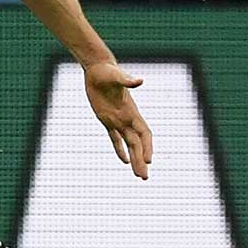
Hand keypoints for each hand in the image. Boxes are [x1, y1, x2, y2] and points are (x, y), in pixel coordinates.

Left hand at [82, 60, 149, 178]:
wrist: (98, 69)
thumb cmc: (108, 71)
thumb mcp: (117, 76)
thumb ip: (128, 81)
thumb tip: (140, 80)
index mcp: (132, 111)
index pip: (144, 134)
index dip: (147, 146)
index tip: (149, 160)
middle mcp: (127, 118)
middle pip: (137, 144)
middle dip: (141, 161)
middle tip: (144, 178)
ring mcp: (118, 120)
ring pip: (129, 144)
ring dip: (134, 159)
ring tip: (139, 175)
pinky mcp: (106, 119)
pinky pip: (115, 138)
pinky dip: (119, 149)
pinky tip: (124, 161)